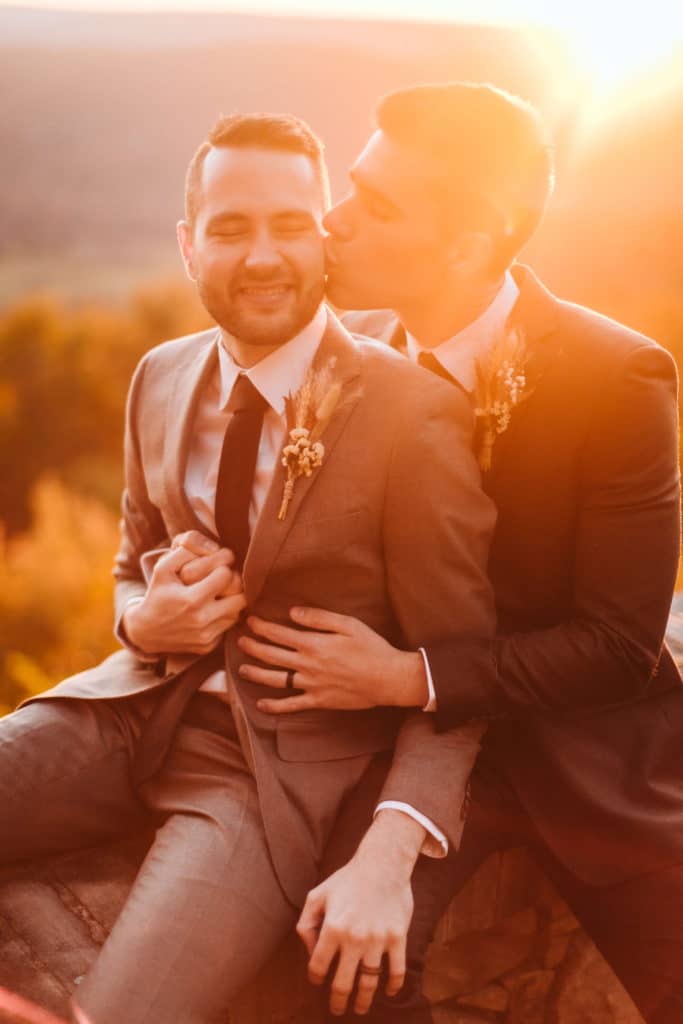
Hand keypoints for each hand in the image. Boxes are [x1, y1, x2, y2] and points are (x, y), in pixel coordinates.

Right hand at [123, 541, 246, 655]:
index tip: (217, 566)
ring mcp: (206, 636)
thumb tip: (212, 547)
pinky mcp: (208, 646)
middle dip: (234, 584)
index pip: (226, 575)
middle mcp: (201, 620)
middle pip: (240, 597)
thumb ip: (184, 552)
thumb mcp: (163, 569)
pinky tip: (212, 609)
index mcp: (191, 599)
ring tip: (219, 594)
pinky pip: (227, 627)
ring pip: (237, 613)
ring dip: (231, 601)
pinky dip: (223, 617)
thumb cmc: (157, 594)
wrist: (145, 631)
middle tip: (224, 580)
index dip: (223, 567)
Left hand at [236, 607, 427, 712]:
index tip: (250, 621)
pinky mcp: (318, 701)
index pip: (278, 634)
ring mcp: (311, 685)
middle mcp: (307, 665)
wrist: (388, 678)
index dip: (261, 627)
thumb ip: (318, 617)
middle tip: (240, 640)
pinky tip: (261, 704)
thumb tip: (293, 612)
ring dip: (256, 673)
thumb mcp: (348, 624)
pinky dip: (274, 706)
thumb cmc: (371, 648)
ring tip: (242, 668)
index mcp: (313, 644)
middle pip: (271, 655)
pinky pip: (291, 705)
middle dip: (253, 646)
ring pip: (275, 679)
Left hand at [298, 810, 422, 1015]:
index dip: (315, 978)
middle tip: (337, 1010)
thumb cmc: (347, 879)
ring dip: (363, 1001)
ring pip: (368, 983)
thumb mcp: (317, 895)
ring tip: (360, 1008)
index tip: (318, 982)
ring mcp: (377, 940)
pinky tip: (388, 992)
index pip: (317, 966)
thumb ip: (306, 923)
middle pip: (342, 983)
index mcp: (331, 928)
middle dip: (338, 1002)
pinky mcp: (397, 938)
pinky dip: (393, 986)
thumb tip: (309, 951)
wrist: (383, 864)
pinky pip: (396, 971)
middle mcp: (353, 938)